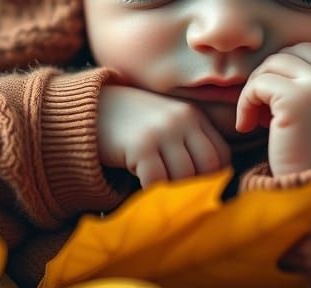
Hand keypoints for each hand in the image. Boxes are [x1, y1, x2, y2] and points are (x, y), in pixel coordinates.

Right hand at [97, 84, 230, 187]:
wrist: (89, 109)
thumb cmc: (131, 124)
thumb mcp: (165, 124)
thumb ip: (187, 142)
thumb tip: (208, 182)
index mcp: (193, 115)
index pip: (221, 154)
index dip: (214, 177)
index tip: (200, 190)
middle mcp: (182, 119)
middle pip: (208, 166)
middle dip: (198, 188)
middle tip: (183, 201)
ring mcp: (162, 131)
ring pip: (185, 176)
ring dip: (175, 193)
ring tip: (165, 199)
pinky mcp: (141, 145)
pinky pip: (158, 180)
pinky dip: (155, 193)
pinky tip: (146, 194)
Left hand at [236, 42, 310, 176]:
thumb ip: (310, 91)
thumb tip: (272, 66)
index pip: (308, 52)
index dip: (284, 73)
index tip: (274, 105)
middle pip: (289, 53)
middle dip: (269, 76)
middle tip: (260, 110)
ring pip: (272, 65)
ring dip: (255, 90)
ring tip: (253, 121)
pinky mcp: (296, 100)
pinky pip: (257, 85)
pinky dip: (245, 103)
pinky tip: (246, 127)